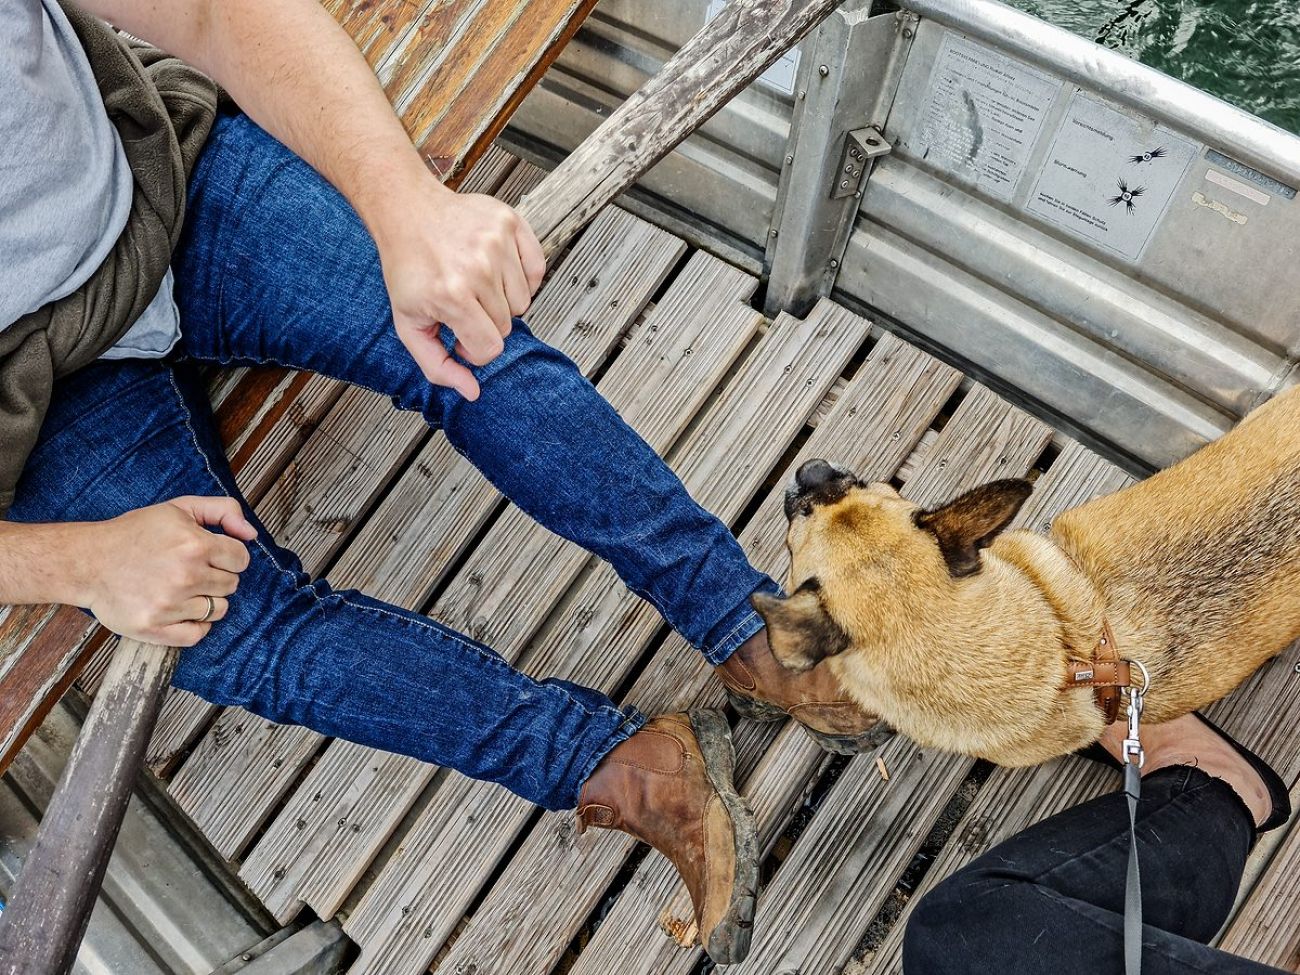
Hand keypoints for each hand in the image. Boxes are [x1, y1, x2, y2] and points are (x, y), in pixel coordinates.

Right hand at [81, 496, 257, 646]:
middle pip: (232, 585)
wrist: (88, 562)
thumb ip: (223, 511)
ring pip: (218, 610)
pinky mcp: (154, 628)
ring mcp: (169, 605)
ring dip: (206, 601)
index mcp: (194, 545)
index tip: (211, 555)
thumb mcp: (179, 508)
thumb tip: (252, 534)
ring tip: (181, 589)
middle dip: (216, 577)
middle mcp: (185, 576)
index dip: (229, 556)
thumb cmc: (135, 534)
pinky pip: (198, 635)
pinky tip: (179, 610)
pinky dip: (194, 625)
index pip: (241, 559)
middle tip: (190, 571)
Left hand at [375, 179, 545, 400]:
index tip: (458, 333)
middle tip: (462, 304)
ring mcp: (497, 242)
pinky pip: (536, 271)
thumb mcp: (408, 324)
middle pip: (507, 325)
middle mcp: (477, 267)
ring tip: (476, 283)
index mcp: (451, 296)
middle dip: (485, 323)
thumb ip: (437, 366)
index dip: (474, 348)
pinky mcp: (511, 223)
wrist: (407, 211)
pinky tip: (495, 268)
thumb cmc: (408, 269)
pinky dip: (521, 277)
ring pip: (523, 301)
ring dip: (502, 300)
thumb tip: (472, 392)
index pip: (490, 348)